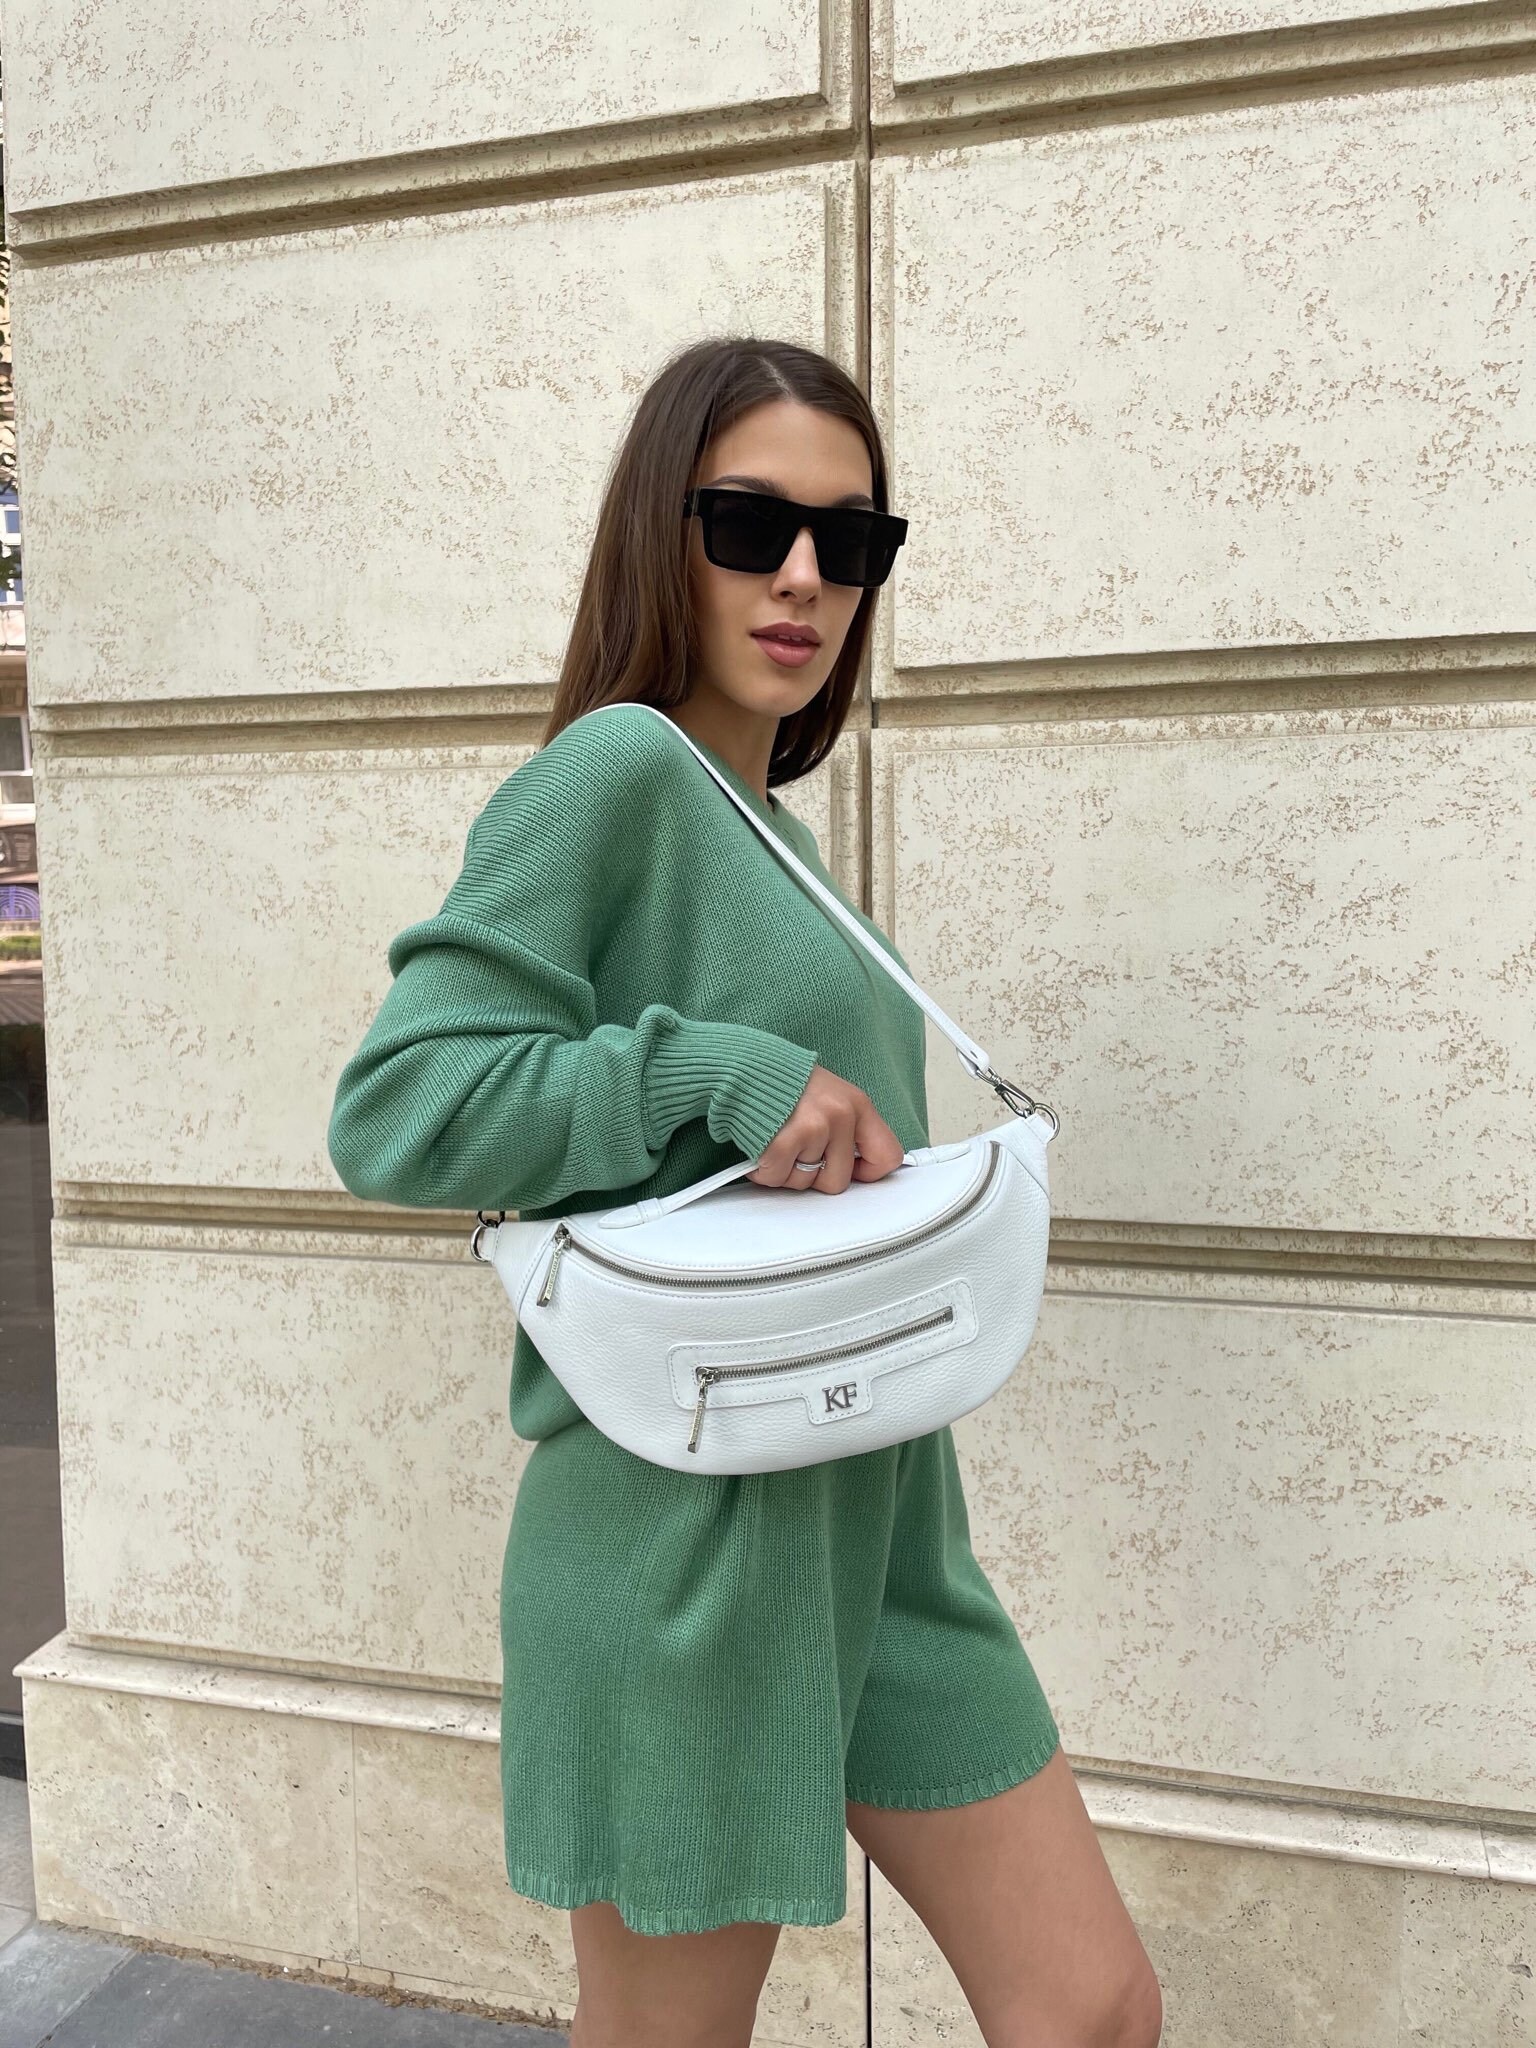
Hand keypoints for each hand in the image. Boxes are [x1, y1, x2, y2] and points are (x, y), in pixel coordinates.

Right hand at [746, 1064, 906, 1193]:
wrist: (744, 1067)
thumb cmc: (785, 1084)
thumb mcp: (831, 1095)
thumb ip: (848, 1128)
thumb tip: (858, 1166)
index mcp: (858, 1105)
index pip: (887, 1156)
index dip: (867, 1172)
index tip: (850, 1169)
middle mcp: (840, 1116)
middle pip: (838, 1181)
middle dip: (814, 1175)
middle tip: (798, 1150)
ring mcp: (812, 1128)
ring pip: (804, 1183)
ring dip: (786, 1170)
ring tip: (778, 1140)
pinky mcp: (781, 1142)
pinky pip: (777, 1178)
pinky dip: (764, 1170)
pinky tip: (761, 1146)